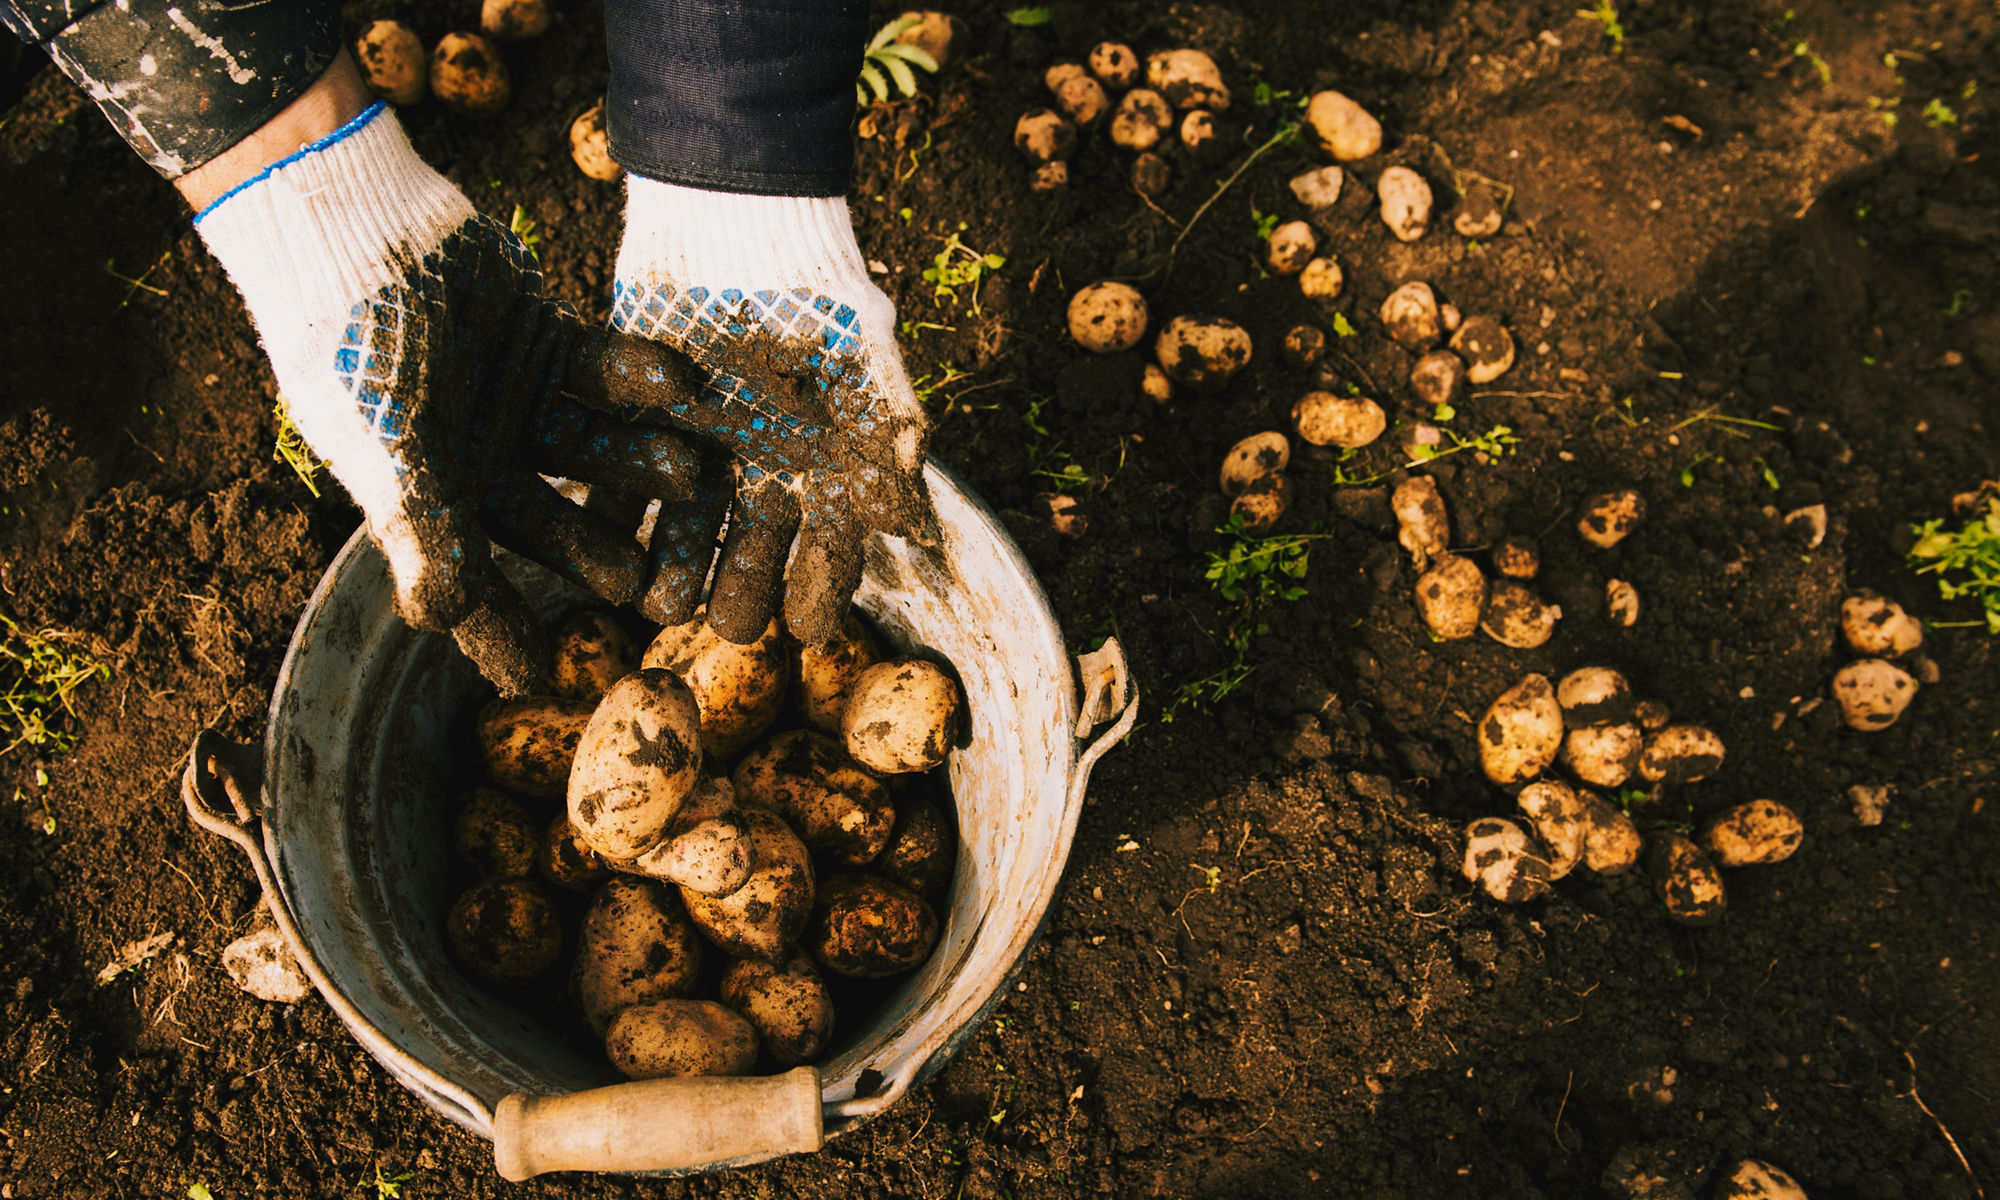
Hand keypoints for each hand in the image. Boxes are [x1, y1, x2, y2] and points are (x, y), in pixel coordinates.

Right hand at [187, 63, 701, 692]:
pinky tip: (683, 383)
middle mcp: (479, 456)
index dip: (499, 631)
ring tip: (691, 476)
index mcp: (428, 495)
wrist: (355, 227)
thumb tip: (435, 620)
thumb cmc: (355, 348)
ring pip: (592, 448)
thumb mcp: (386, 446)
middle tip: (647, 584)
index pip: (468, 582)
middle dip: (596, 549)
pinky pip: (606, 373)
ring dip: (637, 462)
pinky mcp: (551, 342)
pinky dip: (641, 377)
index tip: (540, 681)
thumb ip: (418, 528)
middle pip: (549, 520)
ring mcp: (518, 401)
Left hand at [606, 177, 938, 645]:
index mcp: (822, 461)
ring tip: (660, 606)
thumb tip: (917, 532)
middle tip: (731, 630)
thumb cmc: (814, 285)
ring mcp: (696, 445)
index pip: (830, 546)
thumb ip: (889, 444)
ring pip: (684, 525)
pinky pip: (619, 478)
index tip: (809, 631)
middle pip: (753, 548)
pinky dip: (609, 510)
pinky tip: (601, 544)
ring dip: (674, 566)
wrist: (733, 211)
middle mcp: (761, 466)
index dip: (821, 588)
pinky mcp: (634, 418)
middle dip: (742, 591)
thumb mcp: (863, 361)